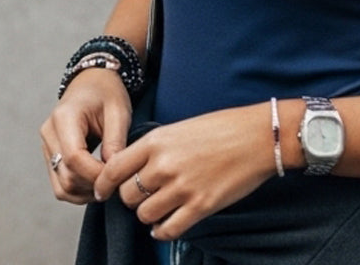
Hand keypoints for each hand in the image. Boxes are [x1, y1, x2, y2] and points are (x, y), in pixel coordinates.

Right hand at [40, 69, 132, 203]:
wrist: (93, 82)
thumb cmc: (107, 93)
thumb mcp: (118, 111)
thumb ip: (115, 142)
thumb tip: (112, 174)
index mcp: (64, 117)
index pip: (74, 158)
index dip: (95, 174)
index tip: (116, 178)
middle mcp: (49, 133)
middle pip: (66, 176)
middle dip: (92, 185)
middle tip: (116, 183)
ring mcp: (47, 146)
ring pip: (61, 186)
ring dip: (85, 192)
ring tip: (108, 184)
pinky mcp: (50, 155)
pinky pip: (60, 183)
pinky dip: (78, 190)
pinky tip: (97, 182)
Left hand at [94, 102, 275, 239]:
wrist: (257, 136)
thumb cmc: (222, 128)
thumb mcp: (181, 128)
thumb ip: (156, 148)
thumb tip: (136, 168)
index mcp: (157, 142)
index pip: (114, 168)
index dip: (103, 184)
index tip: (102, 191)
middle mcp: (164, 165)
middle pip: (128, 195)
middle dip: (132, 199)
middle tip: (143, 195)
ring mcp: (182, 188)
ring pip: (145, 215)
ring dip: (149, 215)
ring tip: (160, 208)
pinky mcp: (200, 207)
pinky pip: (168, 230)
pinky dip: (163, 231)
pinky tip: (167, 224)